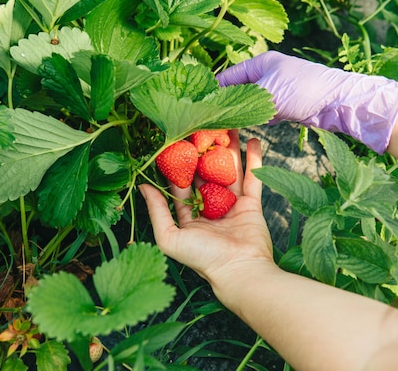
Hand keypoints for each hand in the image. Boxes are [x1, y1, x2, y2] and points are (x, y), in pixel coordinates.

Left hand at [139, 131, 274, 284]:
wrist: (240, 270)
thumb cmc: (202, 258)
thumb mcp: (170, 237)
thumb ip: (157, 211)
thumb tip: (143, 186)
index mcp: (189, 216)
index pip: (181, 183)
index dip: (178, 162)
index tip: (176, 139)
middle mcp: (210, 208)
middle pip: (206, 173)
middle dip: (204, 151)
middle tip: (203, 127)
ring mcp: (232, 206)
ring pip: (229, 171)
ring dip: (229, 149)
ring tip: (228, 126)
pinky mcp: (252, 205)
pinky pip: (253, 178)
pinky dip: (255, 160)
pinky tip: (253, 140)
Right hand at [216, 51, 397, 153]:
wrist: (339, 101)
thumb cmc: (304, 90)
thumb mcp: (268, 95)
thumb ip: (242, 102)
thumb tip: (219, 112)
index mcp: (261, 62)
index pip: (228, 76)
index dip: (213, 91)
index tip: (200, 107)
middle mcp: (268, 72)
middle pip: (239, 89)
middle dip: (227, 103)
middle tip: (211, 121)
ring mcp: (278, 87)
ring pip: (252, 101)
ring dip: (243, 112)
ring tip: (227, 126)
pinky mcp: (287, 102)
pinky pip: (265, 110)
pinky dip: (259, 117)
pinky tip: (254, 125)